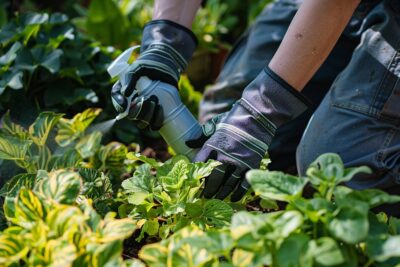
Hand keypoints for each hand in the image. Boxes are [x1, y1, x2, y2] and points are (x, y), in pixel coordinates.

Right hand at [111, 20, 196, 128]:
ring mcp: (145, 109)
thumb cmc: (150, 65)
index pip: (117, 100)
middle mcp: (133, 103)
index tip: (124, 104)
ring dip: (149, 115)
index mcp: (124, 91)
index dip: (118, 105)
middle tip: (148, 97)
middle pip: (131, 115)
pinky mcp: (157, 113)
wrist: (168, 66)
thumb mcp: (138, 68)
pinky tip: (161, 110)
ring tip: (157, 101)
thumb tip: (126, 94)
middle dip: (139, 110)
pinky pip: (154, 125)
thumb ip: (129, 78)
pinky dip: (157, 121)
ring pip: (142, 122)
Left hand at [187, 67, 308, 200]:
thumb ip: (201, 136)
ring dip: (221, 193)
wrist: (255, 117)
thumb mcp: (214, 125)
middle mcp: (224, 156)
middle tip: (204, 196)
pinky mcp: (251, 165)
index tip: (194, 184)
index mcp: (212, 145)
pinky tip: (233, 198)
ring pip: (227, 184)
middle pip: (213, 178)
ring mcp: (238, 162)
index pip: (200, 165)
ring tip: (216, 198)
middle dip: (208, 189)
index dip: (196, 176)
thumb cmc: (233, 119)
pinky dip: (238, 193)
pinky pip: (243, 184)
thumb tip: (187, 142)